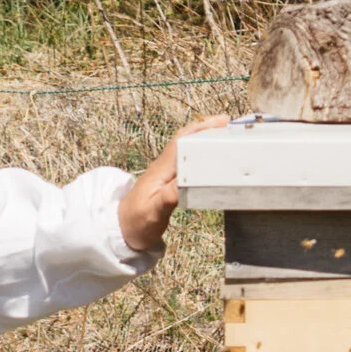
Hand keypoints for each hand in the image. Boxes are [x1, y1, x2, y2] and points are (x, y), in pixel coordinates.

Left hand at [117, 113, 229, 253]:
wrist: (123, 229)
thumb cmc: (137, 222)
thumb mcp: (153, 213)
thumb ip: (168, 197)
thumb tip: (185, 183)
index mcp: (161, 170)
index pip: (182, 142)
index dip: (200, 130)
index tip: (220, 124)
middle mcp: (164, 166)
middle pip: (184, 139)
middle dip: (205, 128)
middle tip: (227, 123)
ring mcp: (166, 172)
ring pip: (186, 147)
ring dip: (203, 137)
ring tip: (223, 133)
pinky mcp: (168, 179)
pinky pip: (186, 159)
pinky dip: (199, 152)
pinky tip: (209, 155)